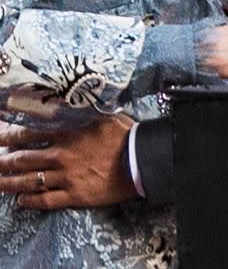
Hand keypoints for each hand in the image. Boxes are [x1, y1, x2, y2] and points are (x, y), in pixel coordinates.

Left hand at [0, 114, 136, 209]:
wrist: (139, 160)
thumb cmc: (124, 134)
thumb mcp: (102, 114)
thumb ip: (82, 110)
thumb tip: (70, 101)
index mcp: (68, 133)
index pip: (30, 133)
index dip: (10, 135)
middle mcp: (62, 155)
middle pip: (24, 159)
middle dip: (3, 161)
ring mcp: (66, 177)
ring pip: (29, 181)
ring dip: (9, 182)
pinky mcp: (74, 195)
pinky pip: (46, 200)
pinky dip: (30, 201)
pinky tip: (20, 201)